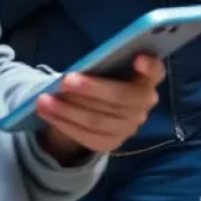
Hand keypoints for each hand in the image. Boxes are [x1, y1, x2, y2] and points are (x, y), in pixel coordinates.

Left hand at [37, 54, 163, 160]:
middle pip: (121, 98)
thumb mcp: (107, 67)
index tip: (138, 58)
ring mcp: (130, 126)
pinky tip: (46, 113)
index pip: (156, 71)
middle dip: (92, 89)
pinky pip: (87, 136)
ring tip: (44, 100)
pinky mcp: (112, 143)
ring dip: (67, 110)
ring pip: (98, 120)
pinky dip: (64, 124)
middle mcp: (144, 104)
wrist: (96, 108)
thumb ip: (105, 64)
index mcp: (148, 79)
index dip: (149, 66)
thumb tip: (85, 67)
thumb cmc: (103, 77)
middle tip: (66, 80)